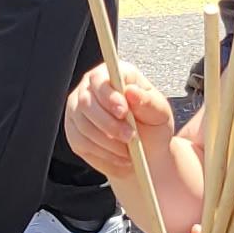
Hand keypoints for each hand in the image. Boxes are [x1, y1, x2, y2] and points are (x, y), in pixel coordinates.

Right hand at [64, 62, 171, 183]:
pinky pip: (82, 143)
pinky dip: (103, 153)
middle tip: (130, 137)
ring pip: (83, 126)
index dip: (109, 96)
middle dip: (109, 124)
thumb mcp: (160, 113)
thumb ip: (148, 101)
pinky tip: (119, 156)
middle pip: (86, 103)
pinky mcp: (74, 132)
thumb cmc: (153, 126)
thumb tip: (131, 91)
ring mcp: (77, 110)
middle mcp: (90, 89)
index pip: (100, 79)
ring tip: (129, 150)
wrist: (147, 151)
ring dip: (108, 142)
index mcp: (113, 75)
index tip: (123, 112)